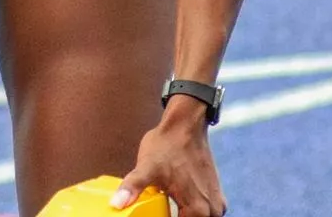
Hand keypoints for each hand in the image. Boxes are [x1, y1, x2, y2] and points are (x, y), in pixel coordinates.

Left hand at [110, 99, 225, 216]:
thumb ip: (132, 188)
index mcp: (197, 210)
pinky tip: (178, 204)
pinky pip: (205, 213)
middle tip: (159, 209)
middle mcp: (211, 210)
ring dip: (186, 216)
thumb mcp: (146, 167)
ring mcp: (216, 202)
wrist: (185, 123)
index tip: (154, 212)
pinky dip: (193, 212)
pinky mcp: (215, 193)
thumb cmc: (167, 144)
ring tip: (169, 207)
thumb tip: (116, 204)